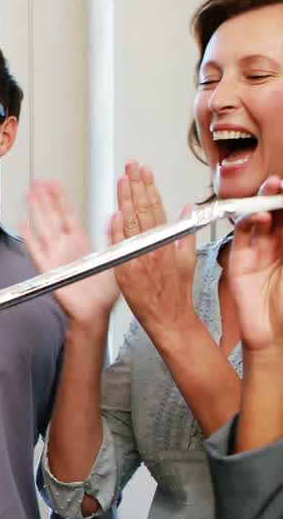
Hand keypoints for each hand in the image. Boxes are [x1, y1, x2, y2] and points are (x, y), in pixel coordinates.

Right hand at [22, 180, 118, 325]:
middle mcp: (65, 247)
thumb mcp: (115, 258)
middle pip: (51, 216)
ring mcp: (55, 257)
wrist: (94, 313)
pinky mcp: (48, 270)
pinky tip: (23, 226)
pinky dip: (30, 239)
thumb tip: (116, 216)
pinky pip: (37, 251)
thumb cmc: (103, 293)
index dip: (60, 198)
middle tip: (37, 181)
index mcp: (80, 243)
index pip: (68, 215)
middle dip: (44, 198)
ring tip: (29, 194)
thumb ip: (113, 236)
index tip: (54, 184)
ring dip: (36, 211)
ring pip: (43, 228)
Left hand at [111, 162, 197, 333]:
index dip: (149, 186)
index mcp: (166, 242)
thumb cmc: (176, 293)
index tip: (144, 171)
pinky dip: (116, 229)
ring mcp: (137, 257)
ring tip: (121, 180)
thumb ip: (184, 233)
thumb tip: (186, 211)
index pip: (156, 206)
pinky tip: (114, 213)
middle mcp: (152, 247)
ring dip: (124, 199)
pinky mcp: (124, 270)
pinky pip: (119, 246)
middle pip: (142, 209)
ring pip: (130, 223)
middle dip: (136, 185)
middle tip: (130, 167)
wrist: (168, 318)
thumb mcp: (188, 260)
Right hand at [228, 176, 282, 357]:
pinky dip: (247, 222)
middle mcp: (280, 249)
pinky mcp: (240, 261)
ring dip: (264, 202)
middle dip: (278, 195)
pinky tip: (258, 215)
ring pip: (260, 220)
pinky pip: (241, 236)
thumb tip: (281, 218)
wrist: (275, 337)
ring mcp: (260, 254)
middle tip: (279, 181)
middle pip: (279, 214)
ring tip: (272, 189)